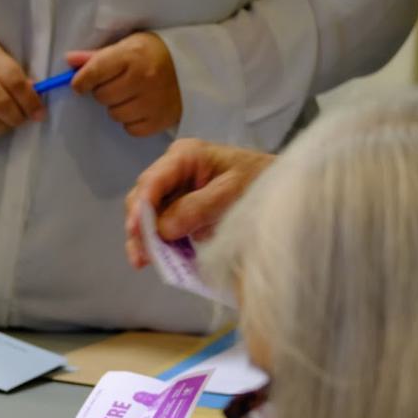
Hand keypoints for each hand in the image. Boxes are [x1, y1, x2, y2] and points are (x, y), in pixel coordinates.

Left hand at [67, 32, 181, 137]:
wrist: (192, 68)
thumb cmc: (153, 55)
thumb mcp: (127, 46)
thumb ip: (97, 56)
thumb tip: (70, 61)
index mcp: (133, 55)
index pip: (95, 72)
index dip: (82, 80)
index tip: (79, 84)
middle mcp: (143, 78)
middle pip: (103, 96)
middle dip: (104, 92)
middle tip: (118, 85)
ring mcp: (153, 101)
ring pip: (115, 114)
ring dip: (117, 107)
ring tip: (131, 96)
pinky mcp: (160, 121)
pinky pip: (131, 129)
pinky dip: (131, 121)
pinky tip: (141, 108)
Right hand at [124, 139, 275, 267]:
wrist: (281, 187)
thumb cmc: (259, 181)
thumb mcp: (232, 192)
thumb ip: (197, 208)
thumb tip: (162, 229)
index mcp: (185, 156)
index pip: (153, 180)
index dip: (141, 206)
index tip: (136, 230)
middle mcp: (173, 171)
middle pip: (143, 198)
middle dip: (138, 227)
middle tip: (141, 256)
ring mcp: (174, 191)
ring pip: (146, 215)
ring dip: (143, 239)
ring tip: (142, 262)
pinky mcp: (179, 210)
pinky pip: (161, 226)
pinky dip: (157, 243)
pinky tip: (156, 259)